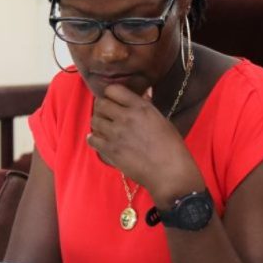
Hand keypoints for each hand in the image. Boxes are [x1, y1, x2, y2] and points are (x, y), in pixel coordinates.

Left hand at [87, 85, 196, 199]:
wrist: (170, 172)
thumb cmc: (171, 147)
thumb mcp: (161, 120)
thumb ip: (146, 107)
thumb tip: (141, 95)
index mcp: (141, 107)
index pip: (113, 89)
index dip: (111, 94)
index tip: (113, 100)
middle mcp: (126, 117)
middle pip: (100, 103)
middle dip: (102, 108)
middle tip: (106, 115)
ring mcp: (116, 133)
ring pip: (94, 120)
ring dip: (98, 123)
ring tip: (104, 129)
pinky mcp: (110, 149)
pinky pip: (91, 139)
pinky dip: (93, 139)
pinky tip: (99, 140)